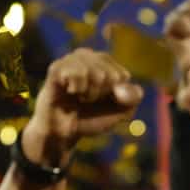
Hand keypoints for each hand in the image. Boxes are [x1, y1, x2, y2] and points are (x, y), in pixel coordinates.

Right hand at [19, 49, 143, 170]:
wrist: (62, 133)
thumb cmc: (90, 118)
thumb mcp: (120, 111)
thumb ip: (133, 98)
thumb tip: (122, 84)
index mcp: (104, 61)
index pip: (122, 76)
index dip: (114, 95)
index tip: (100, 101)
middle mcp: (87, 56)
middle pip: (111, 75)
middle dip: (101, 95)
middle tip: (86, 100)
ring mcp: (71, 59)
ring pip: (96, 74)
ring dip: (89, 93)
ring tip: (78, 97)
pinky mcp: (57, 67)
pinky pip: (78, 73)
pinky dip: (77, 89)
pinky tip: (68, 92)